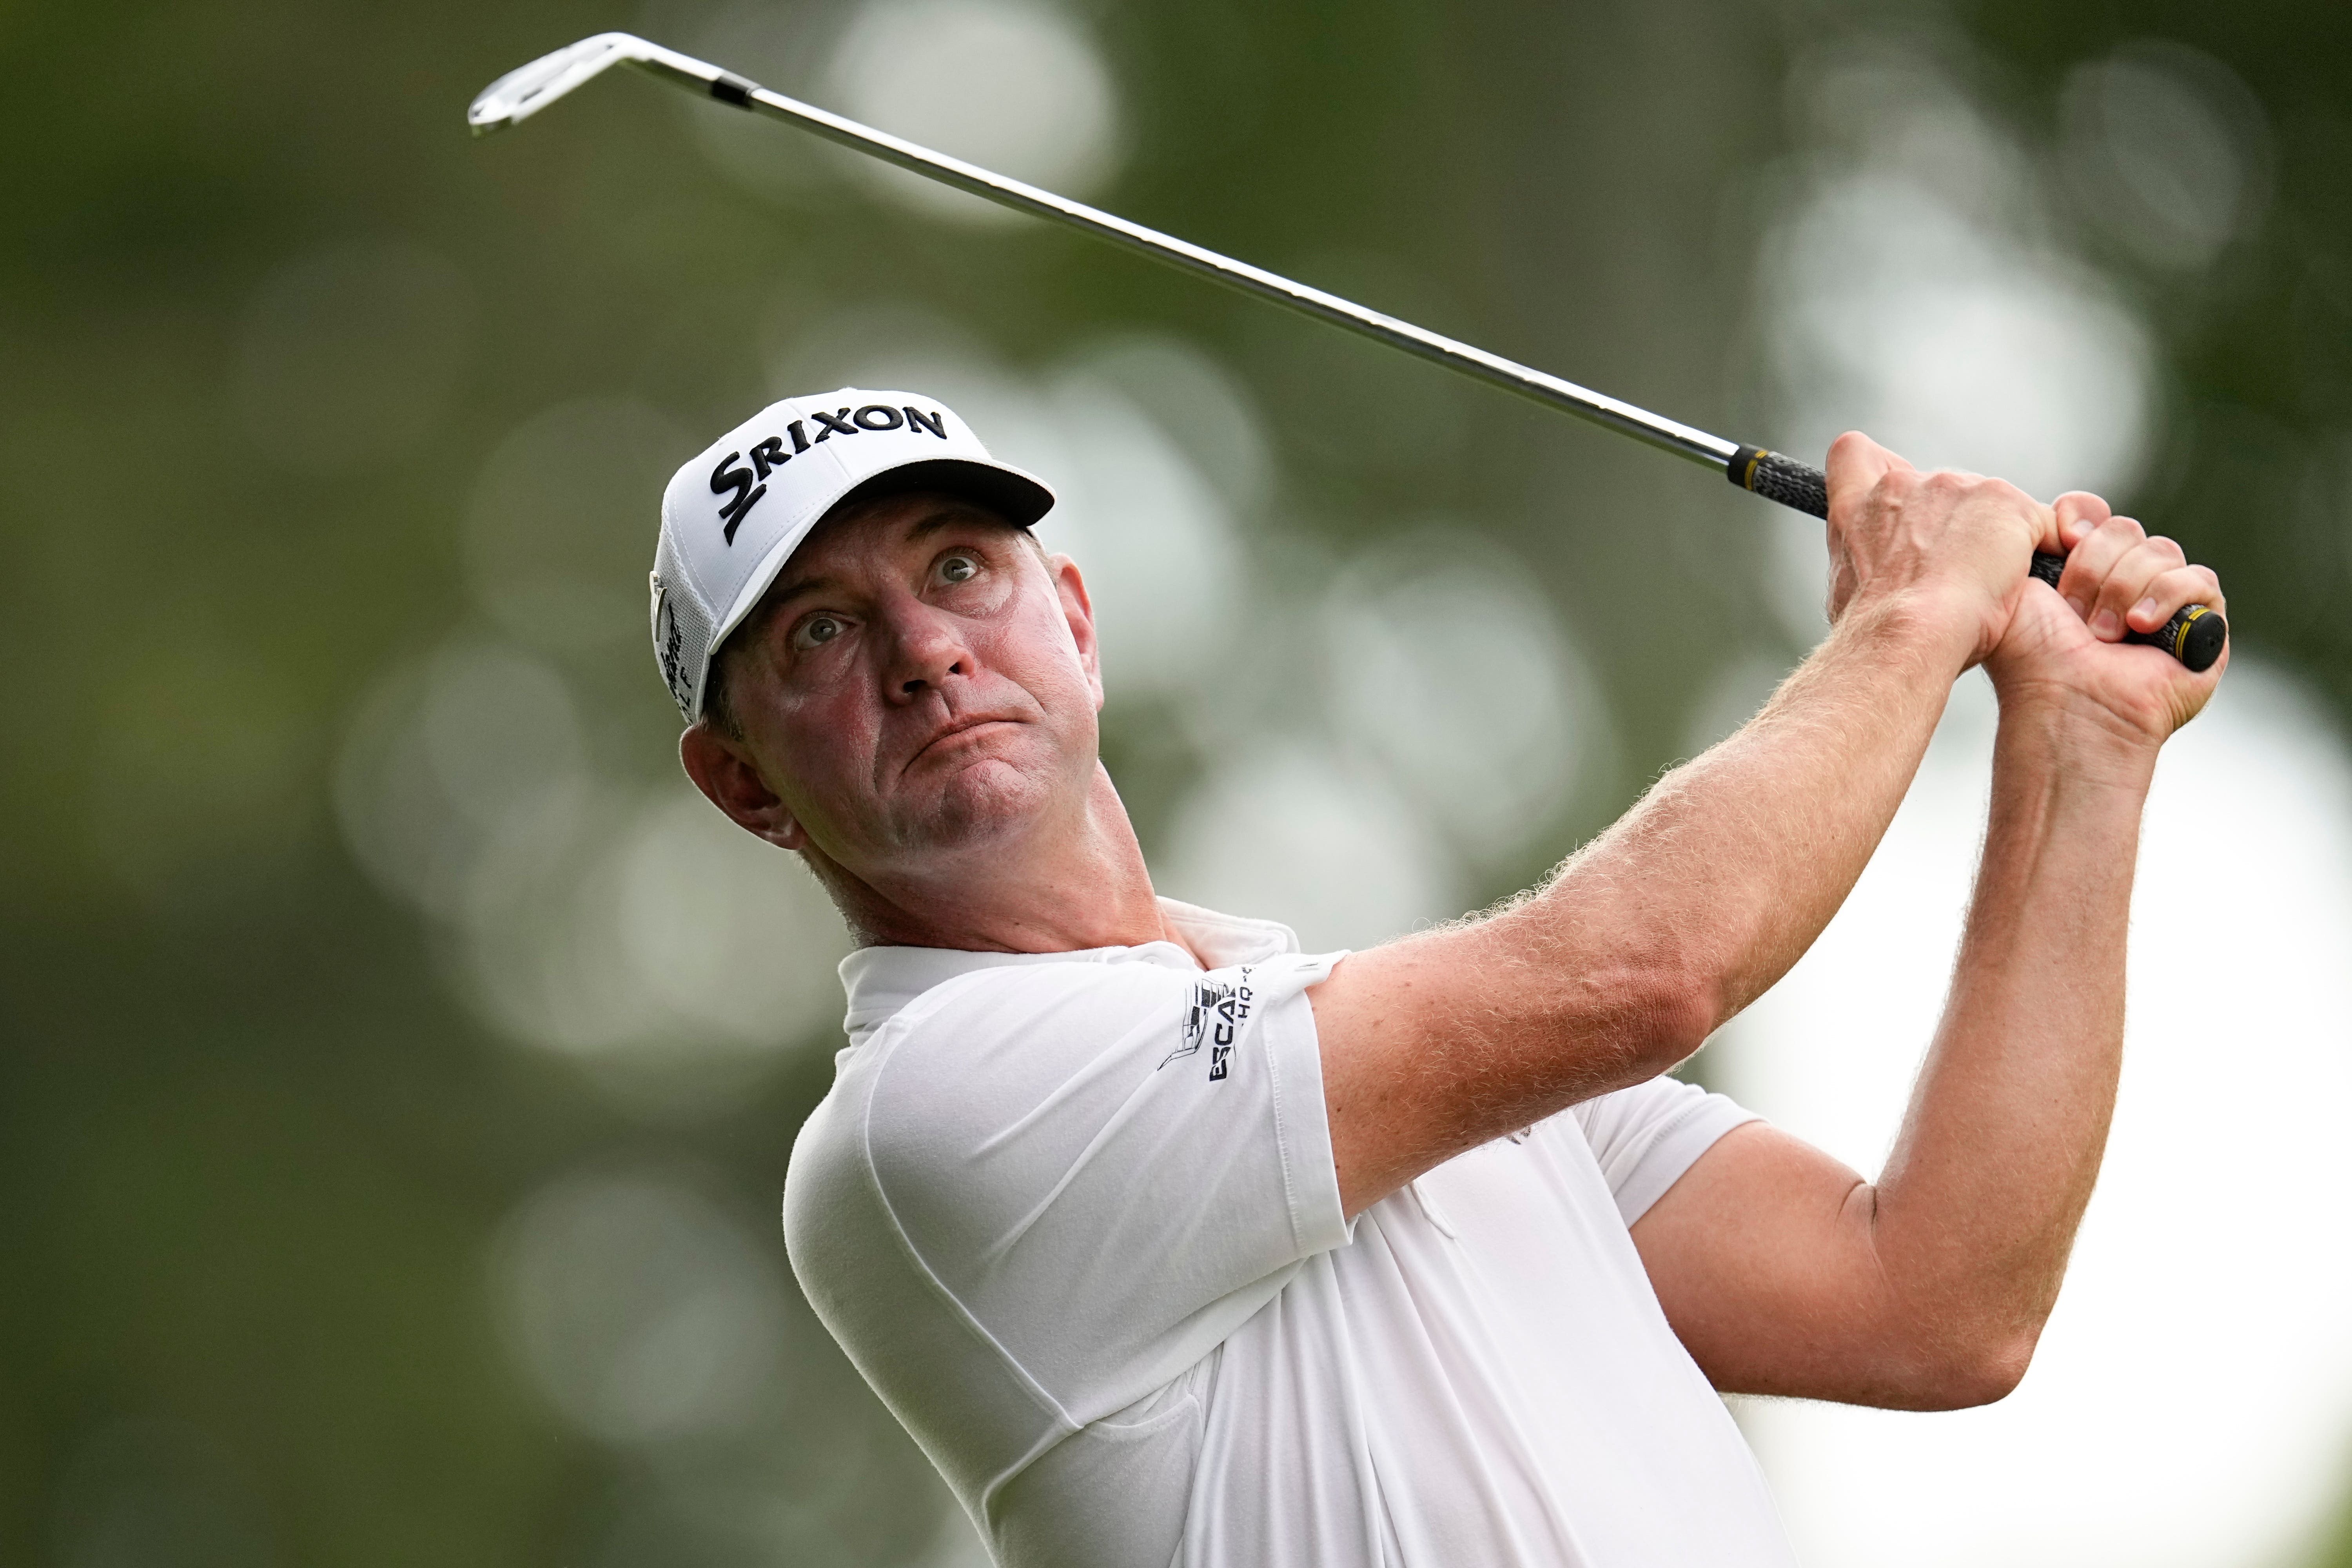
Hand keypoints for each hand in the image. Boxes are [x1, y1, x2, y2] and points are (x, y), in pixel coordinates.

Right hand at [1823, 433, 2057, 666]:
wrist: (1907, 634)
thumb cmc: (1877, 631)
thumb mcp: (1849, 593)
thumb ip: (1866, 564)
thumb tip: (1880, 577)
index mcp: (1856, 510)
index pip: (1856, 454)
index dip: (1878, 467)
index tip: (1897, 496)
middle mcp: (1901, 486)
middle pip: (1940, 487)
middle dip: (1955, 524)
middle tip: (1956, 572)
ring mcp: (1953, 487)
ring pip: (1990, 505)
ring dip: (1993, 538)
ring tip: (1988, 587)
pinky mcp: (2004, 501)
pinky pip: (2038, 522)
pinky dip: (2039, 548)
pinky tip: (2028, 581)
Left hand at [1984, 492, 2227, 744]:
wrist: (2062, 700)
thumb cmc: (2031, 653)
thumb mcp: (2016, 586)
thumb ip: (2035, 538)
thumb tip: (2066, 517)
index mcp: (2077, 568)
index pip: (2092, 512)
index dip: (2079, 519)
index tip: (2063, 542)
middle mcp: (2122, 581)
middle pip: (2125, 528)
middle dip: (2093, 568)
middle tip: (2073, 612)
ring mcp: (2165, 600)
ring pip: (2160, 550)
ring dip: (2122, 590)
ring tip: (2102, 634)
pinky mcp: (2204, 621)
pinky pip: (2199, 579)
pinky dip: (2165, 597)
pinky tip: (2139, 627)